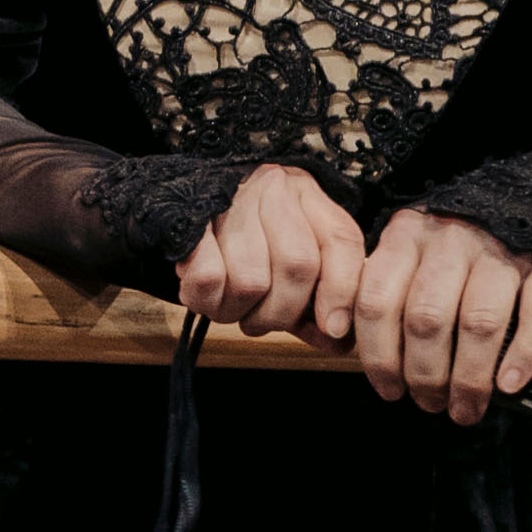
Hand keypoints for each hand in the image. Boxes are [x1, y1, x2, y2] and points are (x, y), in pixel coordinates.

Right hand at [172, 162, 367, 347]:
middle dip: (283, 312)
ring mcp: (231, 201)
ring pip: (252, 280)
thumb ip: (321, 297)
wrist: (191, 202)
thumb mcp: (295, 256)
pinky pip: (209, 278)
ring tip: (234, 304)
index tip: (333, 329)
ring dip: (242, 311)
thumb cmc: (251, 238)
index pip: (341, 240)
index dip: (341, 290)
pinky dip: (212, 300)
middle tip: (265, 320)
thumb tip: (340, 342)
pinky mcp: (191, 221)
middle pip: (297, 266)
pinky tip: (212, 294)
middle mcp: (273, 189)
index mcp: (307, 195)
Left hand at [351, 199, 531, 422]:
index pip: (378, 302)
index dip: (378, 356)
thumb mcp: (410, 251)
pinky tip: (509, 386)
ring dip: (469, 378)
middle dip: (425, 375)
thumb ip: (387, 291)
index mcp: (406, 237)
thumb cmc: (456, 245)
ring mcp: (502, 252)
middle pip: (427, 319)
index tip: (389, 391)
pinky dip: (524, 355)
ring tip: (465, 410)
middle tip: (429, 405)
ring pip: (479, 323)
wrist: (529, 197)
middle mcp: (451, 241)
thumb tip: (366, 356)